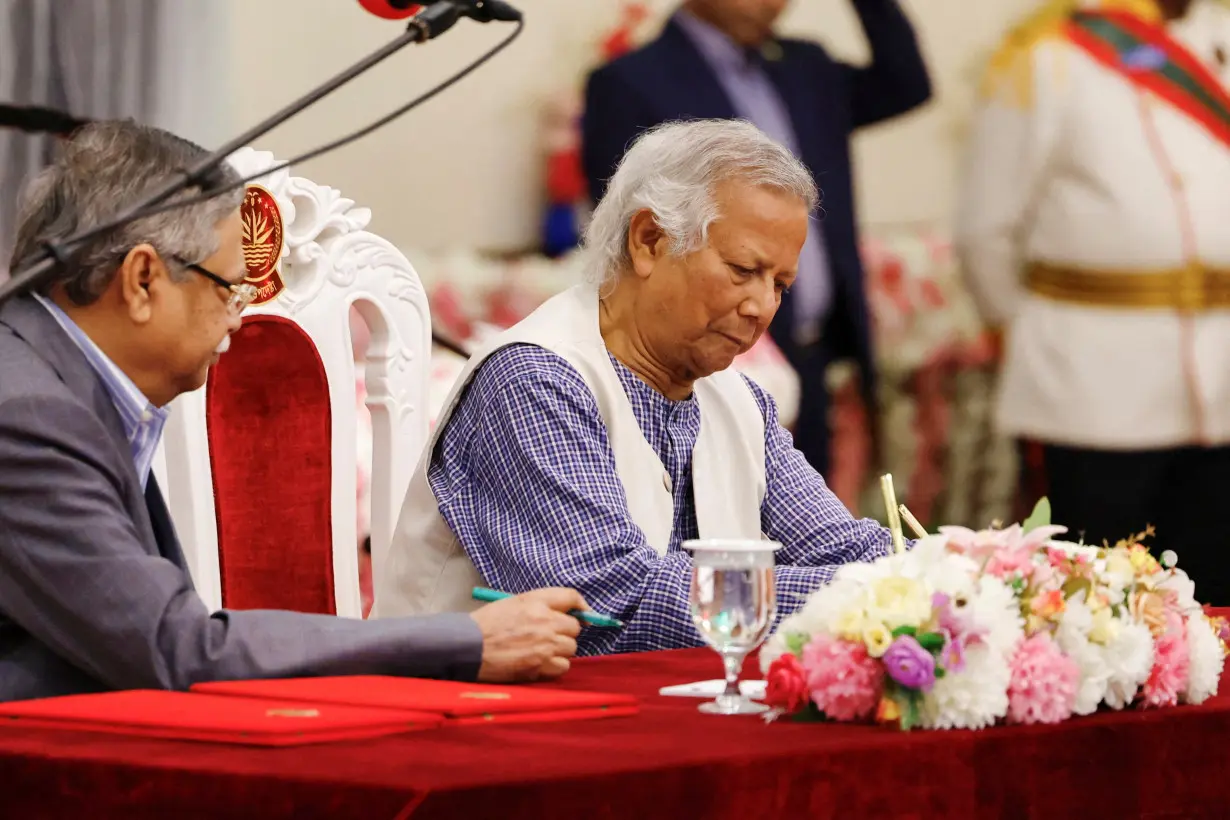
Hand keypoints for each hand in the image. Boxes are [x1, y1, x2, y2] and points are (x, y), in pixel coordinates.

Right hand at [469, 587, 586, 682]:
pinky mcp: (540, 666)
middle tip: (549, 636)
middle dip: (565, 632)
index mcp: (536, 602)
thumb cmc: (487, 624)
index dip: (581, 606)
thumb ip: (541, 604)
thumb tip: (567, 614)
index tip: (583, 614)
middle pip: (575, 627)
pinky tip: (539, 663)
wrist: (468, 647)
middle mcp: (545, 622)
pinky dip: (554, 667)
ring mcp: (545, 646)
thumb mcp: (514, 603)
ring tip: (542, 651)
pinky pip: (563, 667)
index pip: (571, 597)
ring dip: (560, 651)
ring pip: (571, 648)